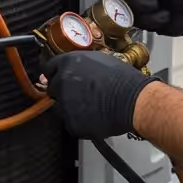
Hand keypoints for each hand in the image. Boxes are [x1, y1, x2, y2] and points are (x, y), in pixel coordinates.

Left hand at [41, 51, 160, 139]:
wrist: (133, 101)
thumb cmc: (123, 79)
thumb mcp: (99, 60)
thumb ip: (80, 64)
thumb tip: (74, 68)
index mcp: (67, 63)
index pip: (49, 68)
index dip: (55, 73)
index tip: (58, 77)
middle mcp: (62, 81)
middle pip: (53, 87)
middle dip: (63, 91)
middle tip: (81, 93)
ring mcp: (64, 103)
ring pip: (61, 106)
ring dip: (71, 106)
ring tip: (92, 105)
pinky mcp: (71, 122)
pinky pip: (71, 122)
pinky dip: (80, 121)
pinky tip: (95, 116)